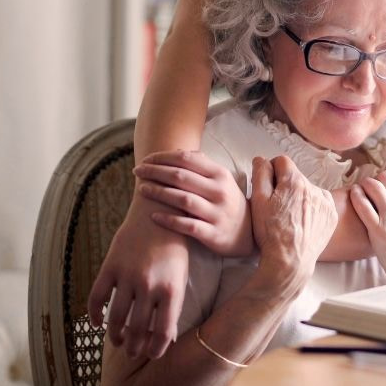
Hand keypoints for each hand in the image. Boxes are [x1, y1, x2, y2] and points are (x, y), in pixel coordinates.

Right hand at [87, 190, 188, 359]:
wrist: (159, 210)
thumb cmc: (174, 245)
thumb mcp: (181, 274)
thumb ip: (173, 303)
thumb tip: (165, 337)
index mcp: (171, 288)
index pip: (162, 331)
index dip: (156, 349)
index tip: (152, 354)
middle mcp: (149, 285)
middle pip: (138, 329)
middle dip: (135, 346)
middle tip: (133, 352)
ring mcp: (128, 276)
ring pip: (116, 318)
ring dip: (116, 335)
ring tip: (118, 341)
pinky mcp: (110, 266)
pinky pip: (96, 298)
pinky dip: (94, 315)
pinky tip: (97, 323)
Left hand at [134, 150, 251, 256]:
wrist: (248, 232)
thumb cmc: (227, 202)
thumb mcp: (222, 180)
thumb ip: (202, 165)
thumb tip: (178, 151)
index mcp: (220, 174)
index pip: (187, 159)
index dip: (163, 157)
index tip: (146, 159)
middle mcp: (219, 191)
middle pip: (181, 177)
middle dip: (155, 172)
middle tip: (137, 170)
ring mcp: (216, 213)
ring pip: (182, 199)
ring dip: (159, 193)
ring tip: (142, 189)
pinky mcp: (212, 233)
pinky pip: (187, 226)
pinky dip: (169, 220)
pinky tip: (153, 216)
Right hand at [249, 156, 336, 286]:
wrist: (290, 262)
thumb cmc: (270, 233)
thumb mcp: (258, 201)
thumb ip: (260, 174)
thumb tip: (262, 159)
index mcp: (294, 181)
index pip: (282, 161)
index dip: (271, 171)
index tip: (268, 186)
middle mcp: (314, 187)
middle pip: (295, 177)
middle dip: (285, 186)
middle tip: (277, 206)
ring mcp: (326, 202)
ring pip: (308, 189)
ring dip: (300, 196)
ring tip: (290, 217)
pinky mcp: (332, 215)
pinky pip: (321, 202)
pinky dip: (312, 208)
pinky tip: (302, 222)